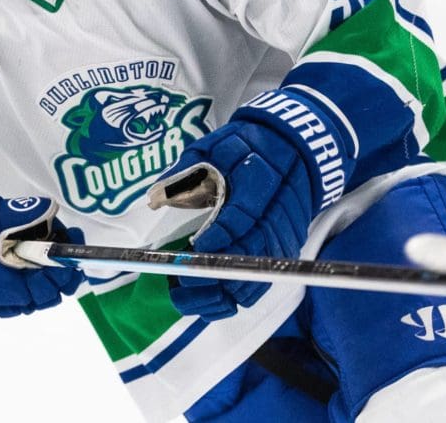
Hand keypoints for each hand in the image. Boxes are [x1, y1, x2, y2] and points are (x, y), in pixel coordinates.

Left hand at [149, 88, 349, 319]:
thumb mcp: (213, 146)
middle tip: (185, 278)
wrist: (291, 148)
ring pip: (260, 272)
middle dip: (217, 271)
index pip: (241, 215)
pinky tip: (213, 298)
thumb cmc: (245, 147)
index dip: (219, 236)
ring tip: (190, 294)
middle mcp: (278, 210)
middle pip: (252, 250)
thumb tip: (154, 198)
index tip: (194, 248)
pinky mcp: (287, 247)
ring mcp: (285, 232)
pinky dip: (240, 293)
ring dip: (226, 289)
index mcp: (259, 179)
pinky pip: (265, 279)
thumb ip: (186, 172)